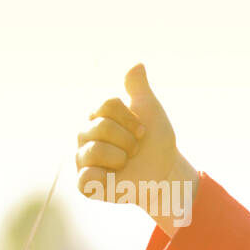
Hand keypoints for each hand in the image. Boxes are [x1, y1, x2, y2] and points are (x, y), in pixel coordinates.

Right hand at [77, 64, 197, 234]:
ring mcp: (83, 160)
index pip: (107, 105)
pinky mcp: (86, 185)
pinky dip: (103, 177)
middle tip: (135, 150)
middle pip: (102, 125)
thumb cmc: (155, 143)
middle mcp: (84, 136)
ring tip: (125, 163)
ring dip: (121, 157)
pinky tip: (112, 177)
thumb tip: (136, 64)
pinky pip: (85, 178)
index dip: (131, 119)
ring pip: (96, 149)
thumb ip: (139, 89)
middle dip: (129, 139)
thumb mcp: (151, 112)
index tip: (142, 131)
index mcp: (97, 117)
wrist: (165, 175)